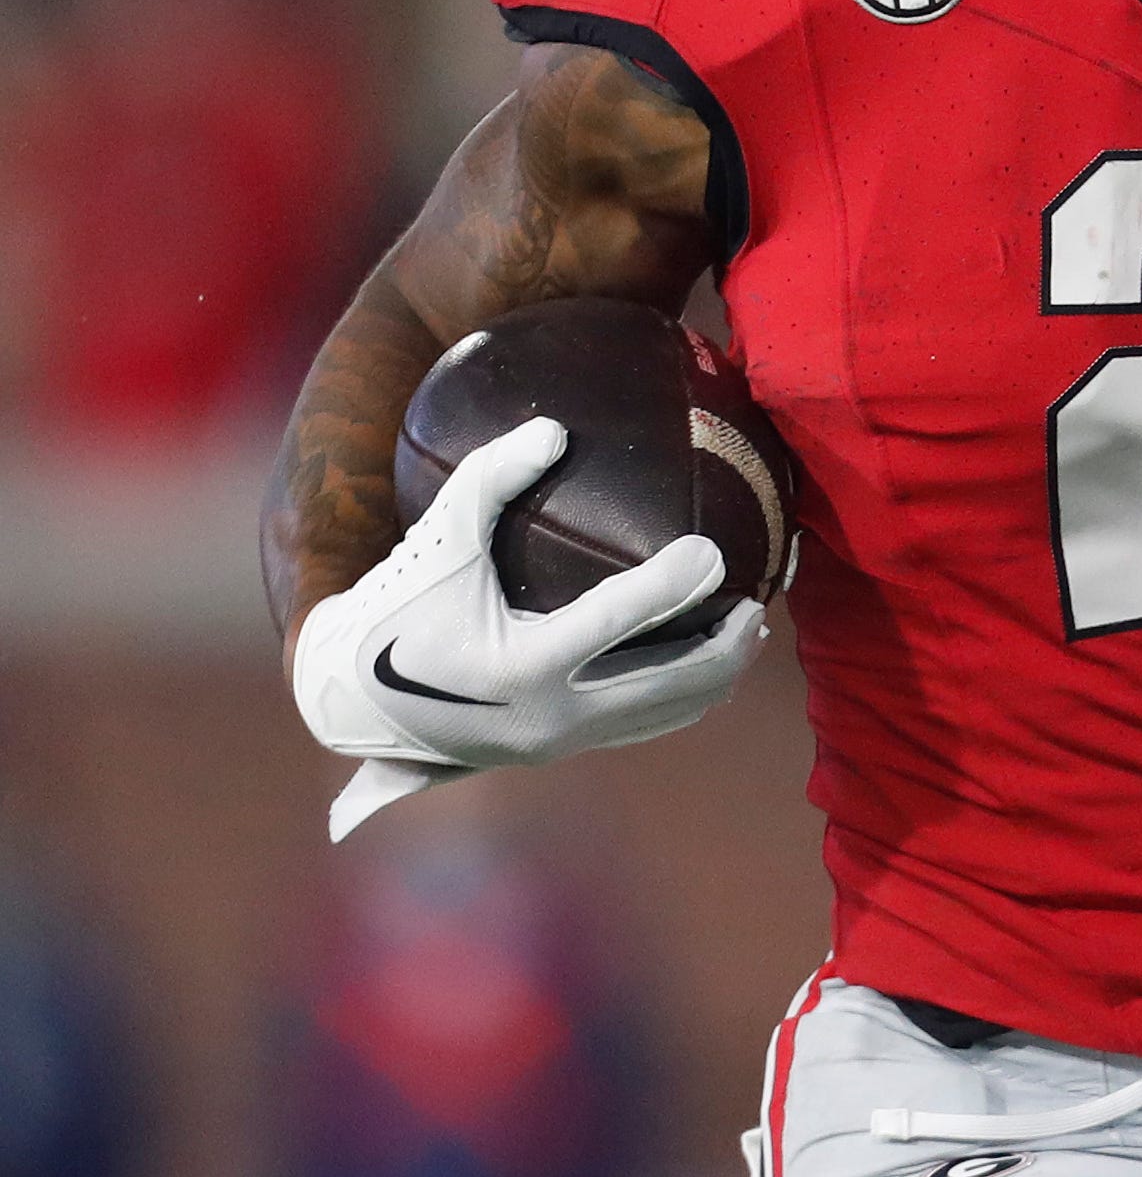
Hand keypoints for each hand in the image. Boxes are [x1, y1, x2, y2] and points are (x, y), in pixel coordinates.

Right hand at [290, 417, 766, 839]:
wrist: (351, 698)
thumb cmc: (397, 602)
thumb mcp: (437, 536)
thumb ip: (491, 476)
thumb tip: (557, 428)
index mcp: (519, 665)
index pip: (616, 623)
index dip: (671, 586)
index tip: (714, 550)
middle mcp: (546, 716)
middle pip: (667, 685)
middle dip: (723, 646)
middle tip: (754, 598)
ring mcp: (558, 741)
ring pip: (664, 715)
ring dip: (715, 675)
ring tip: (749, 626)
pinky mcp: (561, 748)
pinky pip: (642, 724)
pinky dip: (684, 694)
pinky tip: (708, 655)